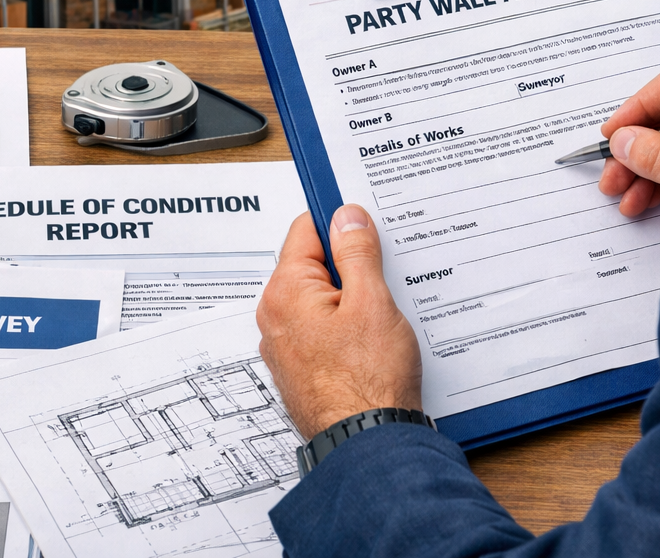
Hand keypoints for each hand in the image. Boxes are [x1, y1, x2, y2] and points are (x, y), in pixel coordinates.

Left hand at [257, 205, 422, 438]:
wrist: (369, 444)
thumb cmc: (368, 382)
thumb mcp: (372, 301)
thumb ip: (357, 252)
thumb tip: (347, 216)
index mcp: (285, 292)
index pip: (305, 230)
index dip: (340, 223)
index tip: (366, 225)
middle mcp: (275, 317)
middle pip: (314, 266)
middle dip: (349, 265)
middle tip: (383, 275)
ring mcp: (287, 346)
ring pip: (322, 300)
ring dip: (351, 299)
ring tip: (382, 314)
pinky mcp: (303, 368)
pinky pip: (324, 330)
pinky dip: (347, 327)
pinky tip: (374, 340)